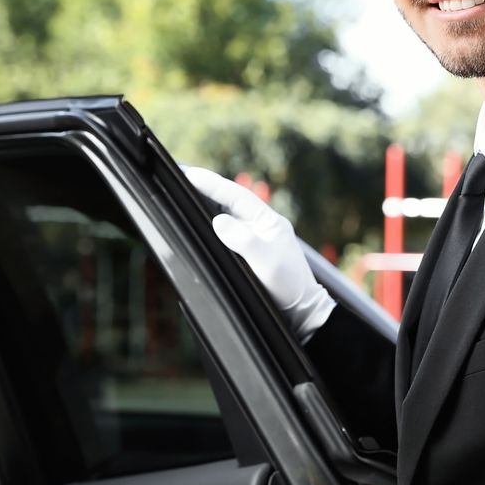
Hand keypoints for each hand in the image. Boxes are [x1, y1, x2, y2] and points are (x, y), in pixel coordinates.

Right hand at [183, 165, 334, 341]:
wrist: (302, 310)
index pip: (237, 196)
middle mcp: (262, 225)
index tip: (190, 174)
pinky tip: (201, 223)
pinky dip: (213, 223)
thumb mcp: (267, 262)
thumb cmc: (289, 286)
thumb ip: (244, 240)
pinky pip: (229, 231)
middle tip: (182, 177)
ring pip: (229, 214)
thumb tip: (218, 221)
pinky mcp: (252, 252)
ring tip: (186, 193)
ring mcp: (257, 237)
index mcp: (268, 221)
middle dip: (208, 188)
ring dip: (209, 204)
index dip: (213, 184)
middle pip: (231, 200)